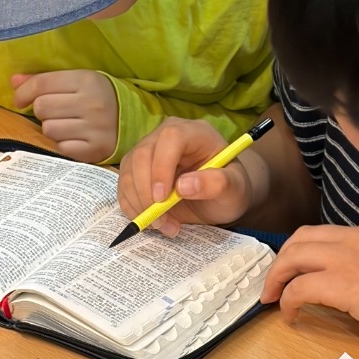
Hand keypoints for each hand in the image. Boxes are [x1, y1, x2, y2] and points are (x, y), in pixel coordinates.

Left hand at [11, 70, 118, 162]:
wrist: (134, 120)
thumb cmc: (98, 97)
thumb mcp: (78, 81)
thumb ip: (45, 80)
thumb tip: (13, 81)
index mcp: (87, 80)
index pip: (41, 84)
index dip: (23, 92)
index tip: (19, 99)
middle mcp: (92, 103)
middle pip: (42, 107)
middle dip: (42, 111)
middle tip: (54, 112)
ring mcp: (95, 128)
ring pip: (49, 129)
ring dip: (52, 128)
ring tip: (66, 124)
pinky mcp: (96, 149)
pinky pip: (61, 148)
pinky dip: (63, 144)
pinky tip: (74, 137)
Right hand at [117, 117, 258, 236]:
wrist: (219, 196)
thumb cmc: (230, 187)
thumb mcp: (234, 189)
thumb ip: (217, 184)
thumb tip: (184, 186)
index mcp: (194, 132)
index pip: (170, 138)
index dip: (162, 166)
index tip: (162, 198)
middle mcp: (166, 136)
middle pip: (142, 154)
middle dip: (146, 191)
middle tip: (161, 220)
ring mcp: (149, 150)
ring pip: (128, 171)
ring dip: (139, 204)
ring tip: (164, 225)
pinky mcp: (136, 169)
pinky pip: (123, 186)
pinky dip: (132, 207)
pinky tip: (152, 222)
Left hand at [262, 219, 358, 356]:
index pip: (328, 234)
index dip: (307, 252)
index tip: (301, 271)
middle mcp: (357, 235)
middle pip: (301, 238)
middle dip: (282, 260)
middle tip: (273, 283)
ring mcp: (349, 257)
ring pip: (293, 256)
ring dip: (276, 278)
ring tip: (271, 298)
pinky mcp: (343, 284)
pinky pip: (299, 288)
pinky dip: (287, 300)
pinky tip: (290, 316)